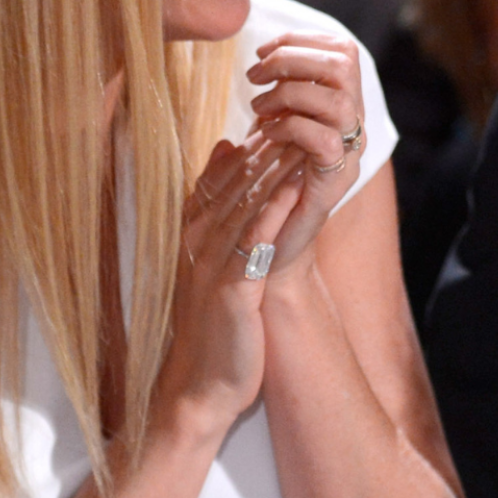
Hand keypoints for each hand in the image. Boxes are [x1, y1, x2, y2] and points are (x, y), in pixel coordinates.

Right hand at [153, 137, 300, 435]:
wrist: (201, 386)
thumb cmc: (214, 319)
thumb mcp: (214, 254)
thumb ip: (219, 201)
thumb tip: (227, 144)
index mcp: (193, 229)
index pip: (224, 173)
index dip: (254, 142)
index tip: (285, 112)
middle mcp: (197, 241)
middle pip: (236, 181)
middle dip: (269, 145)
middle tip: (301, 111)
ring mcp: (211, 265)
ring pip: (246, 204)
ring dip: (275, 168)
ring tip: (305, 135)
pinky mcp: (232, 292)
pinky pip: (254, 245)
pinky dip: (274, 215)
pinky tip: (296, 190)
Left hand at [245, 33, 367, 280]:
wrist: (271, 248)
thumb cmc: (266, 186)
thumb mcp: (269, 130)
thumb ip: (275, 96)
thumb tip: (260, 57)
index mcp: (342, 108)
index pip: (342, 50)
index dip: (302, 40)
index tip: (262, 50)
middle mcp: (353, 126)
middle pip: (344, 63)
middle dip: (292, 58)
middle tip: (254, 75)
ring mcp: (349, 154)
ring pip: (336, 99)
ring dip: (288, 93)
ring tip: (257, 108)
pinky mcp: (335, 182)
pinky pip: (325, 140)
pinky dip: (290, 128)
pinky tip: (266, 134)